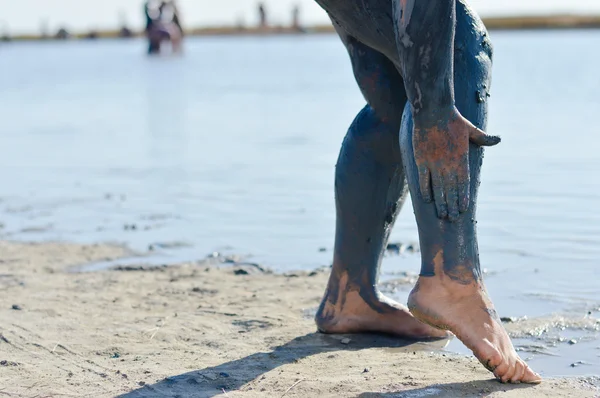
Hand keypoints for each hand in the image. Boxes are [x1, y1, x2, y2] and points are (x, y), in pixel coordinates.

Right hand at [413, 106, 499, 221]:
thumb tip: (498, 139)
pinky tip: (427, 200)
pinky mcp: (422, 160)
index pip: (463, 183)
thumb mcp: (471, 128)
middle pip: (451, 190)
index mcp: (461, 158)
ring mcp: (434, 163)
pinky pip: (424, 179)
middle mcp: (448, 164)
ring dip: (440, 202)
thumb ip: (484, 137)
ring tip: (442, 214)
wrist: (433, 111)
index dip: (463, 197)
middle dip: (452, 205)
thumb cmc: (453, 119)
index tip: (463, 209)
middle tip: (452, 218)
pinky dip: (425, 190)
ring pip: (438, 188)